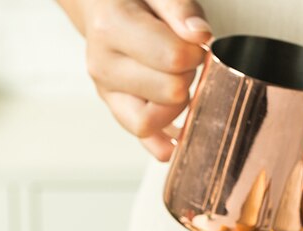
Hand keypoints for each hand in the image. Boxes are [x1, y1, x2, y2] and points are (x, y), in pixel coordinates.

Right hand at [58, 0, 210, 160]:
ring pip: (150, 124)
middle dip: (188, 77)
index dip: (194, 53)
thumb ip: (179, 8)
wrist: (102, 5)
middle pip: (168, 93)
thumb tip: (199, 36)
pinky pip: (143, 140)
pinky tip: (178, 137)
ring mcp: (108, 92)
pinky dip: (163, 144)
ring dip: (177, 108)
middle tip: (186, 62)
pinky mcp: (117, 111)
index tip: (194, 41)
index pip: (172, 59)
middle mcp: (104, 65)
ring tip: (179, 83)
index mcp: (111, 27)